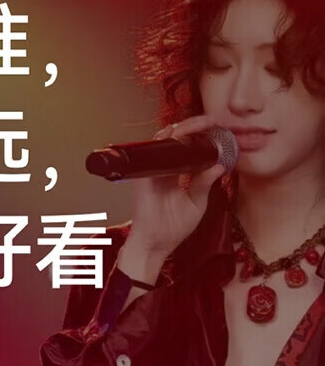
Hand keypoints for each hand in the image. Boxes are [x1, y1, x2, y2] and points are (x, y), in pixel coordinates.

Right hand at [119, 114, 227, 283]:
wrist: (156, 244)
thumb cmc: (173, 228)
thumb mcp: (197, 202)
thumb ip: (205, 183)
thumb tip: (220, 165)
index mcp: (173, 173)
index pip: (186, 148)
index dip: (200, 136)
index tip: (217, 129)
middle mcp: (161, 167)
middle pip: (176, 138)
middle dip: (194, 125)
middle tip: (212, 121)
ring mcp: (152, 169)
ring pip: (165, 138)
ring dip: (184, 128)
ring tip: (203, 123)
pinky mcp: (145, 173)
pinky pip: (155, 149)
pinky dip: (168, 138)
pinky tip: (183, 134)